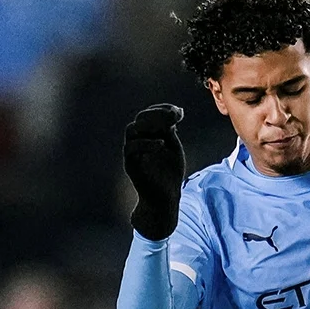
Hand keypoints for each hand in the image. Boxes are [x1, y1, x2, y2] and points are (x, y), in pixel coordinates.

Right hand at [123, 103, 185, 239]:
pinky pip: (131, 149)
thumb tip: (173, 112)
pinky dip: (146, 144)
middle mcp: (138, 142)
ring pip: (131, 130)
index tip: (178, 111)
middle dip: (156, 114)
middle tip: (173, 116)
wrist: (165, 199)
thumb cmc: (170, 174)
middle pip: (139, 120)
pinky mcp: (131, 165)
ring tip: (166, 127)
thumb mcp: (174, 149)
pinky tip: (161, 144)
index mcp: (148, 137)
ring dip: (149, 125)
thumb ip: (170, 133)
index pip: (149, 116)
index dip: (161, 110)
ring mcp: (133, 153)